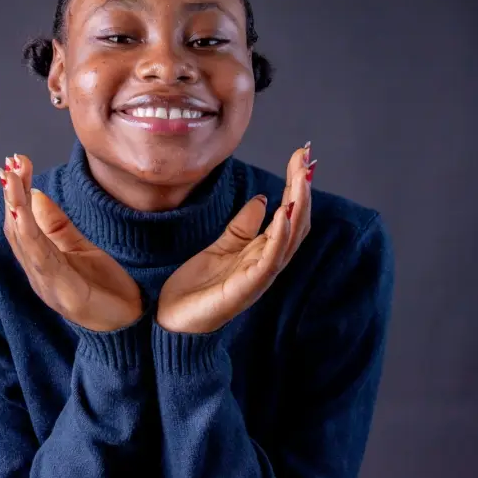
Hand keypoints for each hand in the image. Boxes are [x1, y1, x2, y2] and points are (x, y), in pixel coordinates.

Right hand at [0, 154, 143, 331]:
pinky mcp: (63, 292)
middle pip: (16, 228)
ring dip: (15, 208)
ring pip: (24, 240)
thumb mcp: (80, 248)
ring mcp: (47, 283)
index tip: (13, 164)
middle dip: (12, 194)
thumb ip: (57, 225)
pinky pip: (42, 258)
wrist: (129, 325)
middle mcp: (37, 273)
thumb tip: (36, 194)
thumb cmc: (104, 289)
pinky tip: (22, 214)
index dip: (13, 194)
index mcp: (40, 262)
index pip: (20, 222)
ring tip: (11, 180)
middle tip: (10, 163)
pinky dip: (29, 234)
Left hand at [156, 143, 314, 333]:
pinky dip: (280, 237)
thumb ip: (242, 226)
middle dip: (303, 189)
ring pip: (289, 238)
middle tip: (307, 158)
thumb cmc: (196, 288)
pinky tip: (284, 215)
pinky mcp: (246, 288)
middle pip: (296, 223)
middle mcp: (267, 264)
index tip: (302, 156)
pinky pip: (269, 260)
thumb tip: (262, 198)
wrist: (171, 320)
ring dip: (298, 207)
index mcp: (262, 253)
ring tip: (302, 179)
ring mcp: (259, 277)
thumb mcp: (220, 246)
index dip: (297, 186)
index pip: (289, 215)